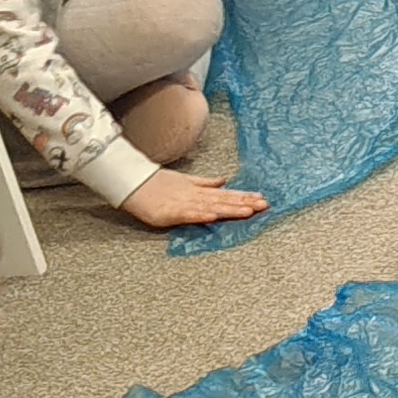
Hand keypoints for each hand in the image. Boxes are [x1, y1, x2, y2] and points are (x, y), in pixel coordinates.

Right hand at [125, 167, 268, 228]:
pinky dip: (201, 215)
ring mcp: (184, 204)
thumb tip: (224, 181)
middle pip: (224, 201)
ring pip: (211, 207)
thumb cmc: (157, 183)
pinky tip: (214, 216)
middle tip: (264, 206)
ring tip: (248, 211)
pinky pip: (188, 214)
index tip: (262, 200)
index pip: (226, 195)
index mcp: (199, 191)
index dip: (244, 197)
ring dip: (230, 208)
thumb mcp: (186, 181)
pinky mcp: (170, 212)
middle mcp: (195, 197)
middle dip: (245, 204)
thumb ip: (206, 183)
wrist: (133, 182)